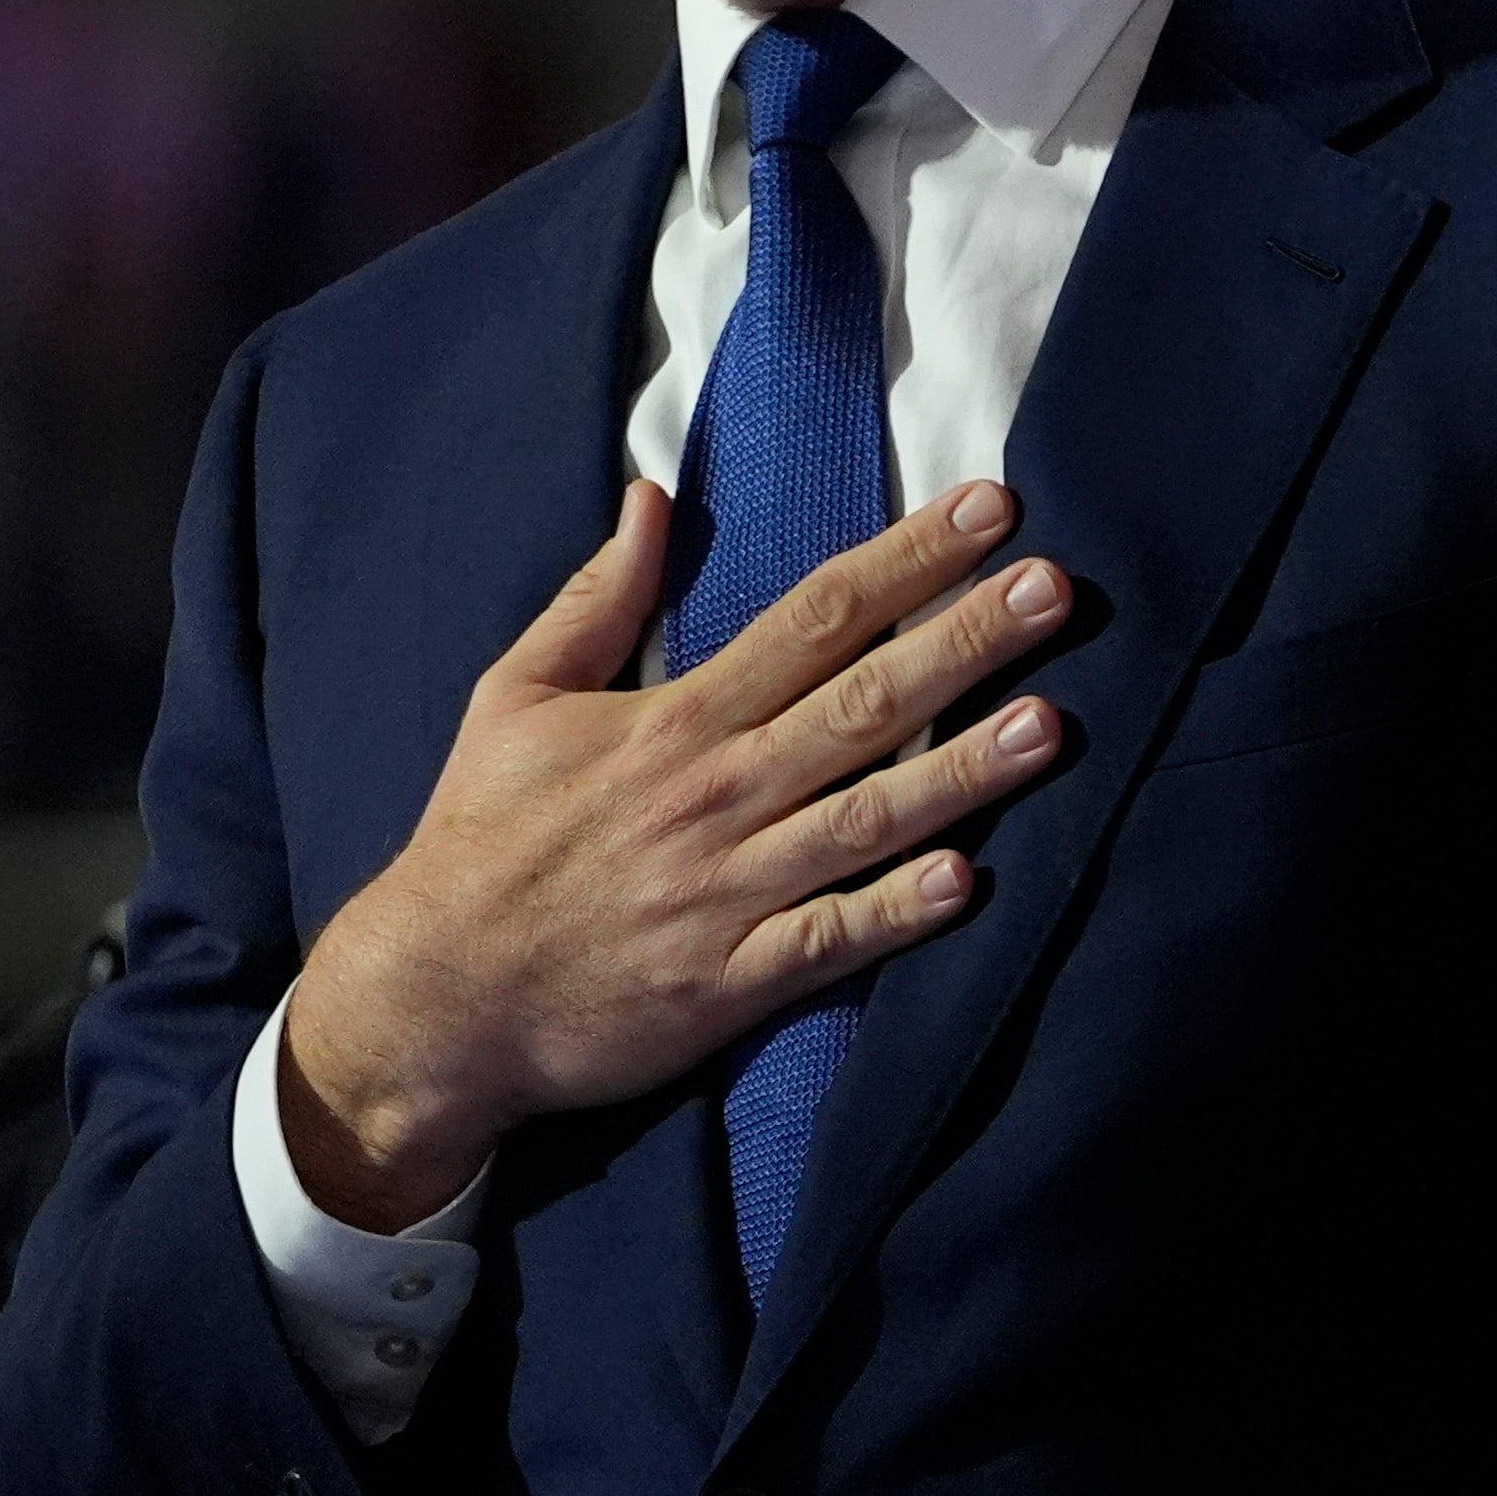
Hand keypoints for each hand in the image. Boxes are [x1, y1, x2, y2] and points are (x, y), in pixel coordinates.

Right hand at [277, 477, 1074, 1226]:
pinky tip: (968, 882)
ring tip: (1051, 725)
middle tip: (1059, 590)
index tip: (989, 509)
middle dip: (964, 642)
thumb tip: (651, 497)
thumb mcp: (515, 697)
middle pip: (862, 702)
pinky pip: (829, 942)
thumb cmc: (480, 839)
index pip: (813, 617)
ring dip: (964, 772)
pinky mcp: (730, 981)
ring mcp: (728, 890)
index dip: (908, 558)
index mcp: (675, 720)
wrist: (437, 997)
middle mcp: (714, 794)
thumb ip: (596, 600)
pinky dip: (895, 913)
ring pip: (867, 818)